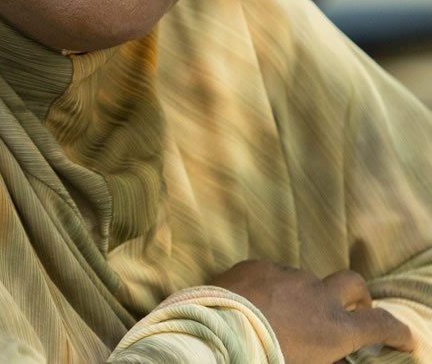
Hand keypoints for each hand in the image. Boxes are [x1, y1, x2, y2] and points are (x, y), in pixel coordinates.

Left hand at [209, 260, 412, 363]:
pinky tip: (253, 302)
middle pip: (353, 284)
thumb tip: (332, 358)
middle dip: (357, 296)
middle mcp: (318, 295)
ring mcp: (287, 275)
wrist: (215, 333)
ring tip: (279, 315)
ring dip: (302, 295)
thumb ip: (324, 358)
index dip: (397, 332)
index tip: (403, 339)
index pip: (382, 325)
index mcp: (335, 328)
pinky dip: (270, 286)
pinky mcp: (257, 265)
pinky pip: (271, 273)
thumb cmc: (263, 357)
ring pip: (305, 280)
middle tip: (350, 309)